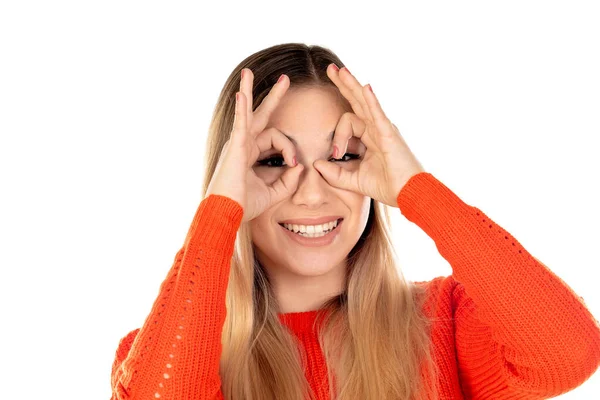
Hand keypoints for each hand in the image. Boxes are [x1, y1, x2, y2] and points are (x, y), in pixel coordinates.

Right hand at [205, 68, 303, 221]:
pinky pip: (239, 124)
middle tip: (285, 79)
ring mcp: (237, 144)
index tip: (295, 164)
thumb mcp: (272, 193)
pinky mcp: (235, 148)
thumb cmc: (243, 206)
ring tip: (247, 71)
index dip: (289, 149)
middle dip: (273, 97)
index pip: (275, 140)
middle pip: (261, 116)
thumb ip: (288, 180)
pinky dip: (240, 109)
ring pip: (246, 112)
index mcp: (250, 154)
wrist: (225, 213)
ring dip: (247, 90)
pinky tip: (241, 93)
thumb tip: (301, 166)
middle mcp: (243, 145)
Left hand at [313, 64, 424, 207]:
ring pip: (365, 102)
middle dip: (343, 84)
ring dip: (352, 85)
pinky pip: (378, 114)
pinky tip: (365, 88)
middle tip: (330, 69)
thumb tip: (316, 163)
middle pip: (357, 101)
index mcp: (370, 136)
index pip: (348, 121)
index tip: (335, 154)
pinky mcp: (389, 135)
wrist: (409, 194)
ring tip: (340, 71)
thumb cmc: (387, 186)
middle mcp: (377, 128)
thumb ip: (334, 173)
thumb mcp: (354, 181)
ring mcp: (384, 129)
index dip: (337, 136)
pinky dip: (372, 101)